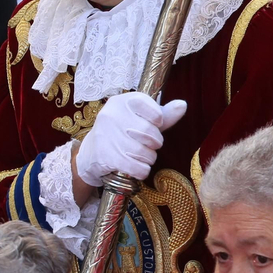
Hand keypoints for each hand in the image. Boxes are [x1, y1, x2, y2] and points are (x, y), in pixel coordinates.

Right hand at [73, 92, 188, 191]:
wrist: (90, 152)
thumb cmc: (122, 133)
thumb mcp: (140, 119)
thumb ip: (163, 114)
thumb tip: (182, 105)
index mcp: (122, 101)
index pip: (157, 114)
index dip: (158, 124)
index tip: (149, 125)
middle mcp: (112, 115)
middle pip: (151, 134)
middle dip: (154, 144)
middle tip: (145, 144)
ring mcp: (107, 135)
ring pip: (146, 153)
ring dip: (148, 158)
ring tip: (138, 155)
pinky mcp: (106, 156)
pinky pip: (138, 168)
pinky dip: (141, 171)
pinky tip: (135, 166)